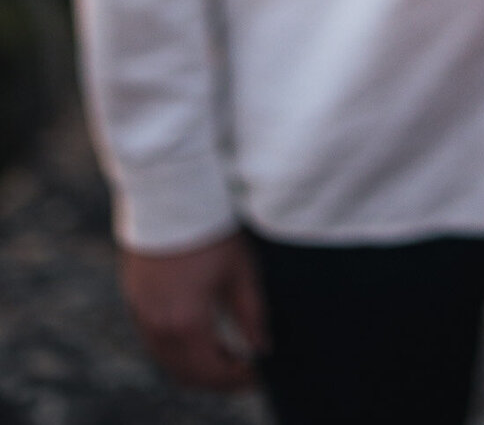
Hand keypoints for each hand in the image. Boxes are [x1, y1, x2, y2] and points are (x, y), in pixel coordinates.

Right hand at [120, 232, 268, 389]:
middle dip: (216, 378)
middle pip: (186, 374)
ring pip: (168, 360)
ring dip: (195, 365)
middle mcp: (157, 326)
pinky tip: (199, 332)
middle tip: (243, 369)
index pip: (212, 372)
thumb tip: (262, 348)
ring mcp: (141, 313)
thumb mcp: (240, 270)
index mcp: (186, 322)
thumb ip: (252, 315)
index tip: (258, 373)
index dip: (237, 379)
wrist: (169, 190)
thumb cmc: (210, 227)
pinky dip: (177, 347)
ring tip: (225, 351)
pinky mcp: (133, 299)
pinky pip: (154, 340)